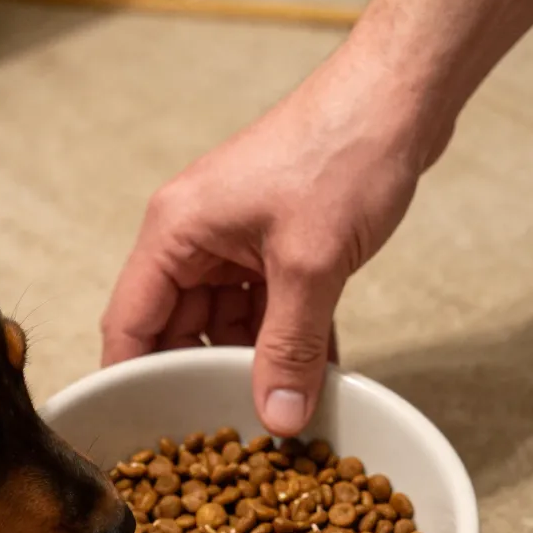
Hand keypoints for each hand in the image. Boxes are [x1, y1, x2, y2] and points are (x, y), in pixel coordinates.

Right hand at [101, 48, 448, 435]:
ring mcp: (236, 243)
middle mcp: (194, 239)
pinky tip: (316, 378)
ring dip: (255, 364)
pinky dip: (289, 341)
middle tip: (222, 439)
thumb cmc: (341, 151)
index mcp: (174, 233)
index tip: (138, 433)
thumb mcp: (310, 264)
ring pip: (228, 324)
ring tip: (278, 414)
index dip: (131, 379)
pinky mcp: (276, 246)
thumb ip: (290, 348)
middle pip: (178, 329)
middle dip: (204, 379)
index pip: (130, 322)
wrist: (402, 94)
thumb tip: (278, 419)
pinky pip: (269, 310)